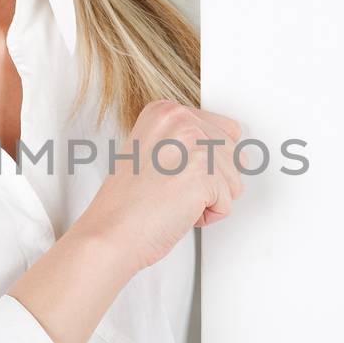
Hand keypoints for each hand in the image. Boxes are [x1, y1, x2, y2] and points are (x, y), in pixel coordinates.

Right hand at [79, 99, 246, 272]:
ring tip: (173, 200)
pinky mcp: (203, 174)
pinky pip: (227, 202)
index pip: (225, 131)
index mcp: (166, 111)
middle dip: (212, 182)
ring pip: (234, 179)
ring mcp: (194, 145)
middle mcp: (181, 120)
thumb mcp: (153, 151)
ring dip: (209, 200)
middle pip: (234, 154)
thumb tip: (229, 150)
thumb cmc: (127, 204)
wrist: (110, 232)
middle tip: (173, 190)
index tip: (177, 173)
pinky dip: (208, 216)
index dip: (207, 163)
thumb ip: (188, 142)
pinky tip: (178, 212)